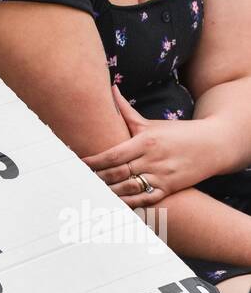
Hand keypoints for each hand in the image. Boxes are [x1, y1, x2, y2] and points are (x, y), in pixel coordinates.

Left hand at [80, 84, 218, 206]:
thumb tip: (111, 89)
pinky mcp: (169, 189)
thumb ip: (127, 111)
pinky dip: (128, 203)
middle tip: (78, 181)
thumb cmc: (179, 133)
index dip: (94, 162)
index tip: (78, 164)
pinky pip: (145, 200)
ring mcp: (161, 177)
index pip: (113, 154)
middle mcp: (152, 160)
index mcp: (146, 141)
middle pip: (117, 173)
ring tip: (91, 193)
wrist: (214, 145)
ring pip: (129, 189)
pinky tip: (113, 204)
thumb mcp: (152, 123)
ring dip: (108, 193)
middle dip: (96, 178)